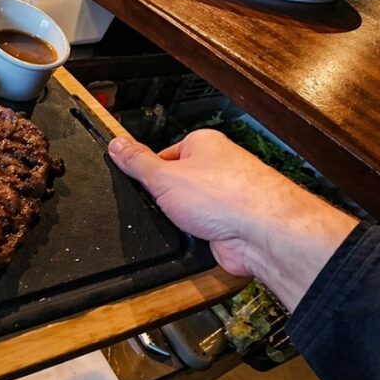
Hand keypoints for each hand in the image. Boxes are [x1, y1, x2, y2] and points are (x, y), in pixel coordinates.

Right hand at [107, 129, 357, 309]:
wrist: (262, 232)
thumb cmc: (224, 196)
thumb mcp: (164, 176)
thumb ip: (137, 162)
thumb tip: (116, 143)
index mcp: (203, 144)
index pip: (163, 155)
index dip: (149, 174)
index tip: (139, 185)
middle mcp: (218, 166)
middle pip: (175, 182)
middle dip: (165, 198)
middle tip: (160, 205)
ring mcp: (226, 195)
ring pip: (188, 208)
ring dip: (180, 219)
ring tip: (182, 222)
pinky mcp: (230, 223)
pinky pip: (200, 227)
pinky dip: (194, 235)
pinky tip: (195, 236)